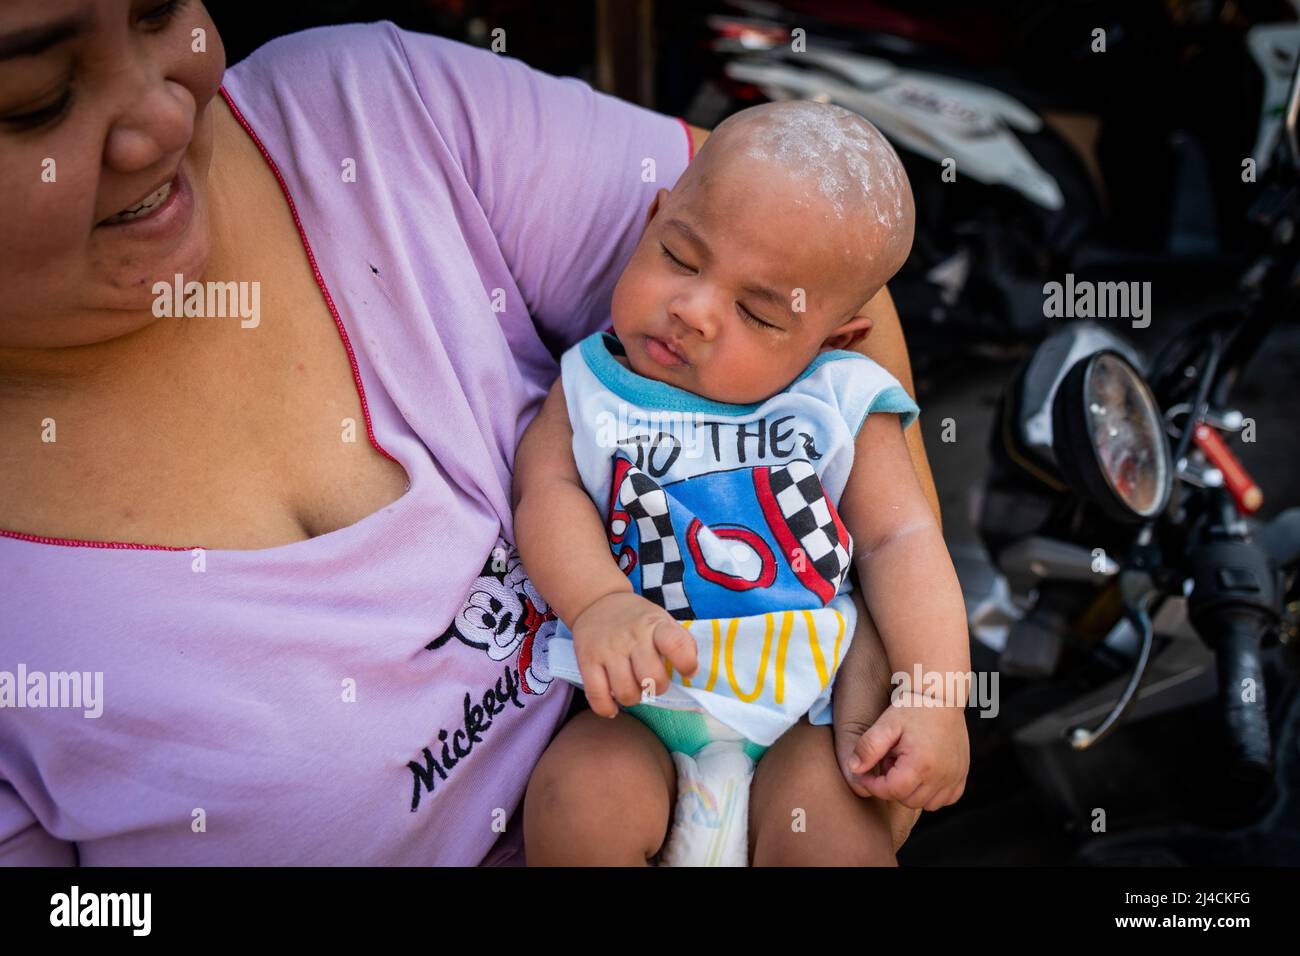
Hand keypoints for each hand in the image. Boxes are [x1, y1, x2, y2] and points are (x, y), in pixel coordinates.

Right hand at [570, 592, 699, 717]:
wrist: (597, 602)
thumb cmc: (638, 619)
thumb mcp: (663, 620)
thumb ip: (681, 642)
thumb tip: (692, 672)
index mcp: (655, 625)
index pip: (676, 644)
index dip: (686, 664)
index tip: (687, 672)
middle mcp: (632, 637)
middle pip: (651, 678)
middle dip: (657, 688)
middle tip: (652, 682)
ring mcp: (607, 650)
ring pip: (625, 692)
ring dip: (633, 698)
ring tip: (632, 688)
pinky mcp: (586, 661)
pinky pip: (597, 696)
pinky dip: (607, 708)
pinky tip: (613, 705)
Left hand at [843, 691, 968, 810]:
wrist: (939, 695)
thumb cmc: (911, 708)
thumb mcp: (885, 725)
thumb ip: (868, 748)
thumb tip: (854, 769)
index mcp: (921, 764)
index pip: (891, 791)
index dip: (873, 785)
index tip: (866, 774)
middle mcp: (942, 775)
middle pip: (908, 800)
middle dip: (893, 786)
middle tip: (890, 760)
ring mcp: (955, 776)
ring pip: (927, 804)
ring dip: (912, 791)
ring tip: (906, 765)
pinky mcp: (963, 775)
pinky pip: (946, 799)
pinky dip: (933, 793)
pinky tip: (923, 773)